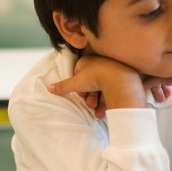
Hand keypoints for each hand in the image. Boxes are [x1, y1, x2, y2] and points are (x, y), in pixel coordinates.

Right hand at [48, 55, 169, 117]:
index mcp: (87, 60)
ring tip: (97, 110)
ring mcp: (112, 69)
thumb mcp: (75, 83)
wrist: (120, 79)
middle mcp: (100, 62)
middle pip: (90, 83)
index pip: (79, 73)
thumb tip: (49, 88)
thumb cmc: (96, 77)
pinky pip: (112, 90)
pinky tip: (105, 110)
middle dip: (89, 96)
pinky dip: (107, 101)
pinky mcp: (122, 77)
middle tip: (89, 104)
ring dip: (97, 101)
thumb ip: (63, 86)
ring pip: (101, 88)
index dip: (78, 86)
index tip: (80, 94)